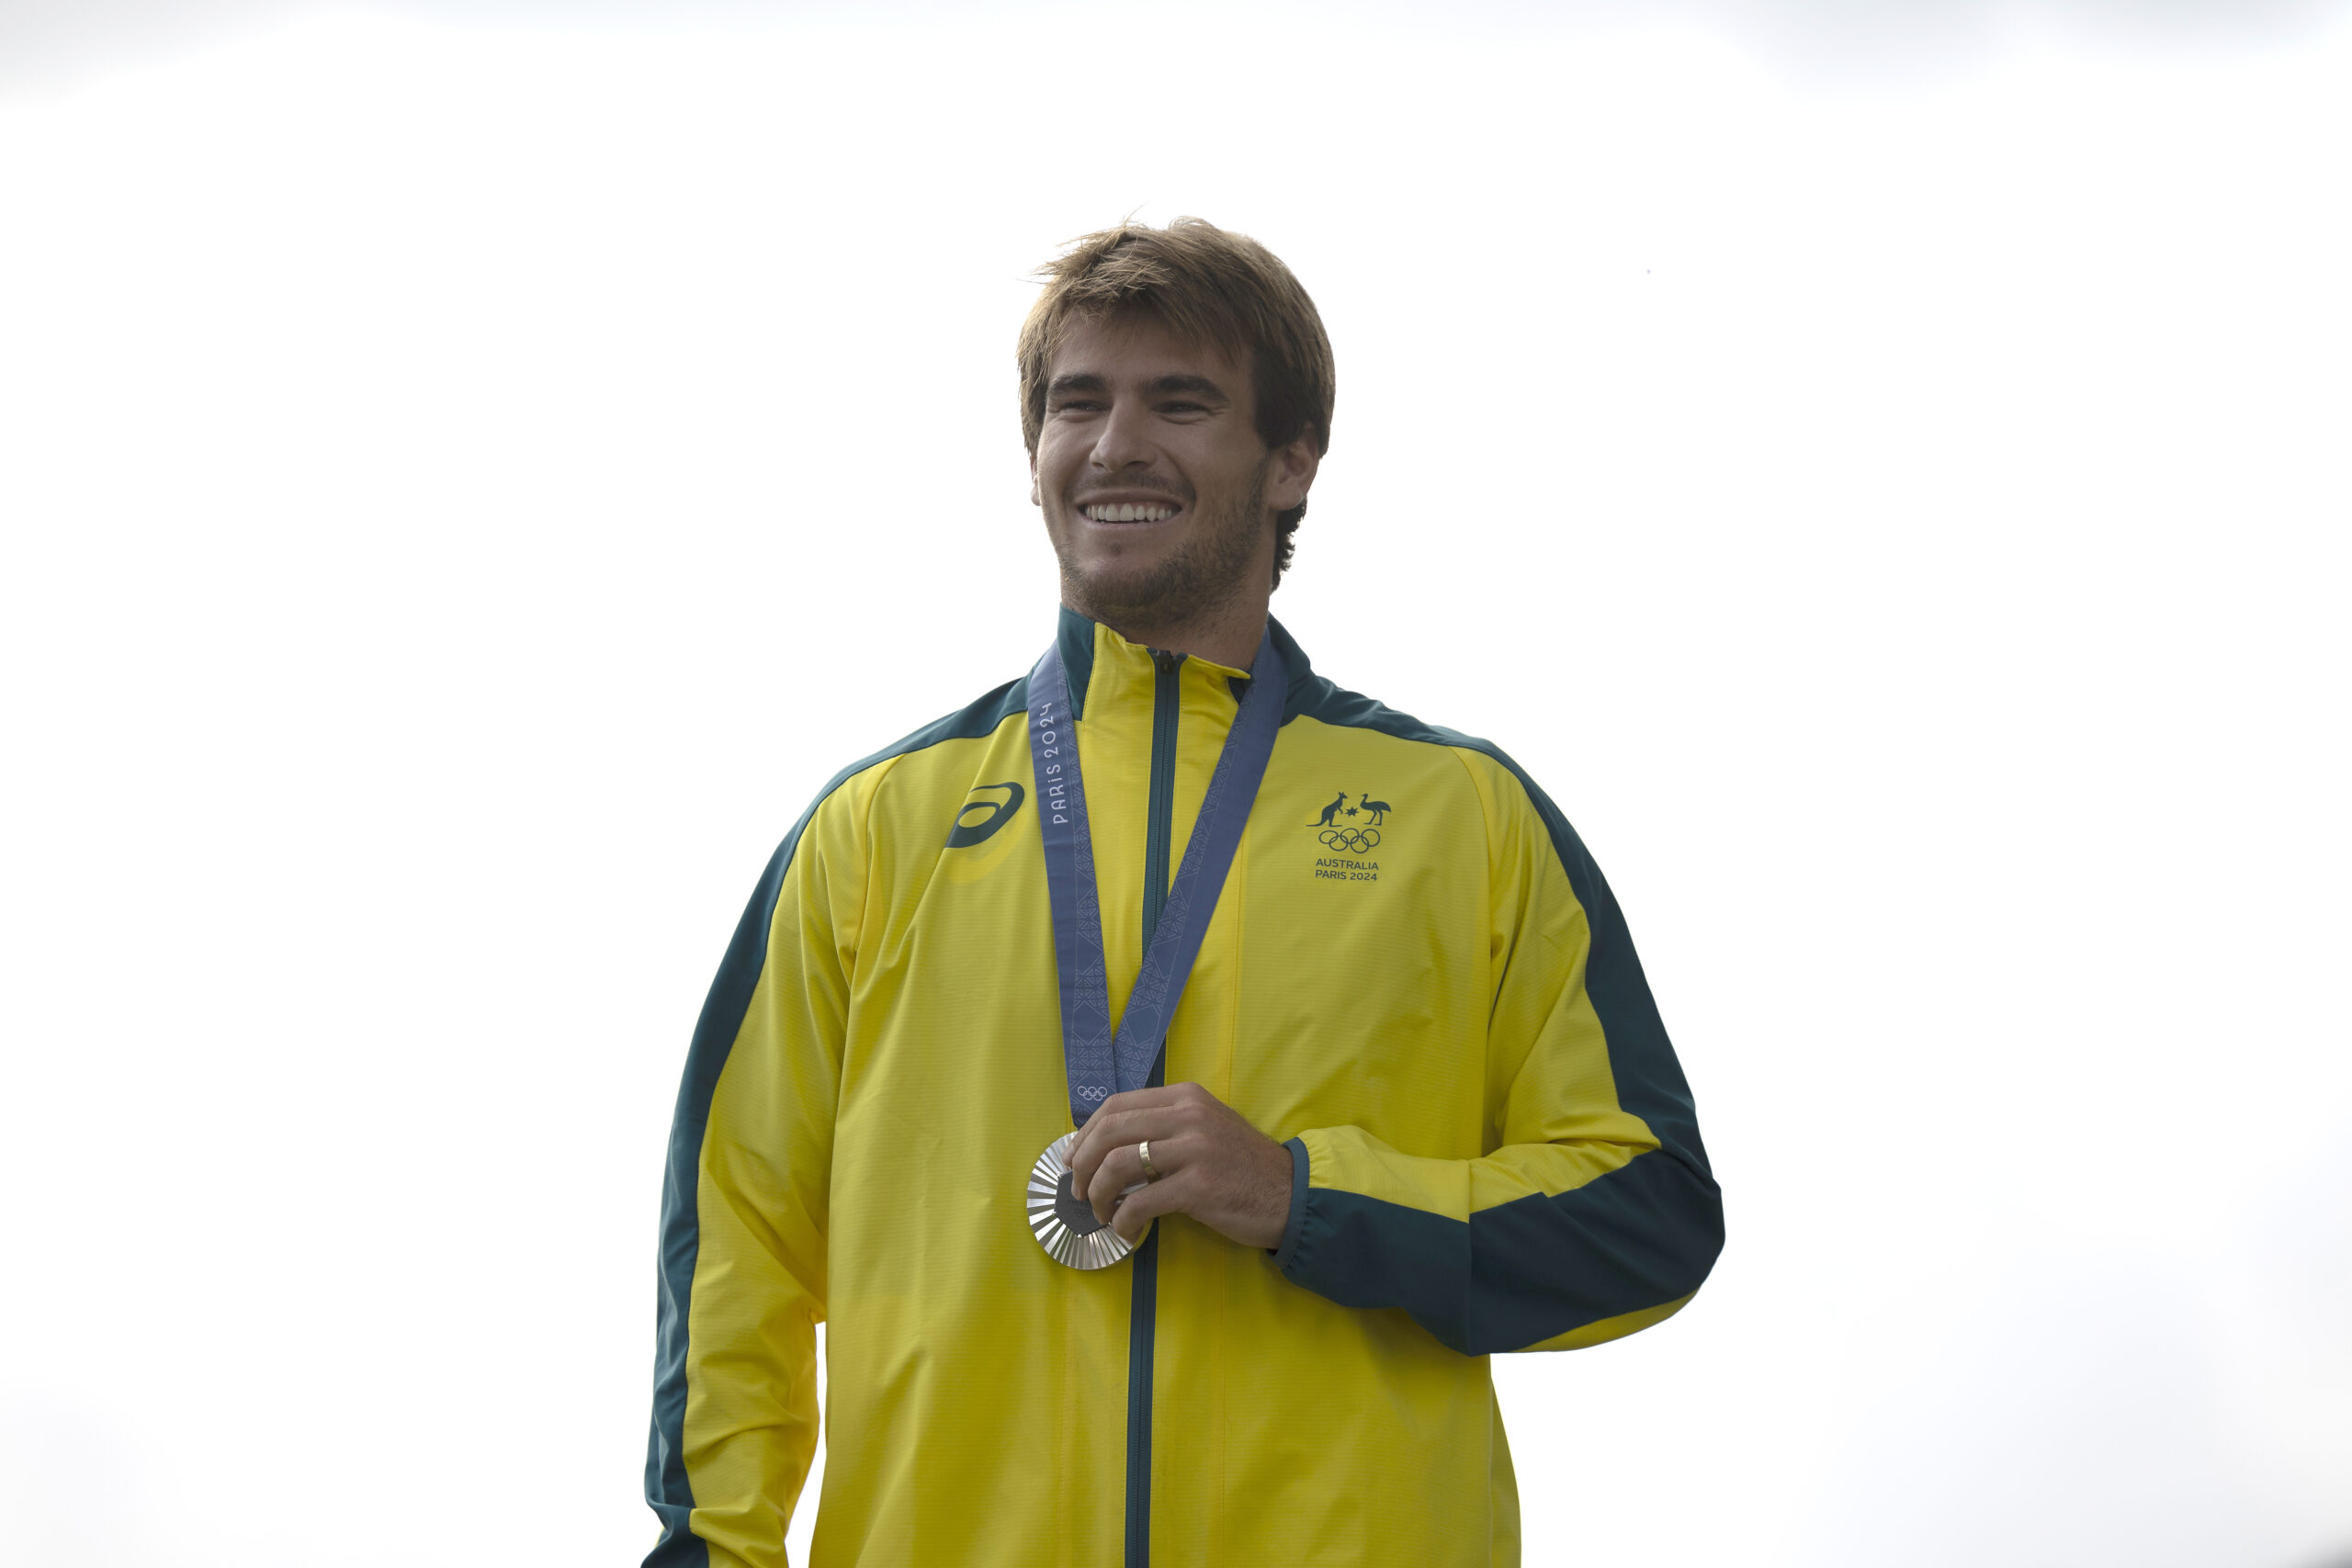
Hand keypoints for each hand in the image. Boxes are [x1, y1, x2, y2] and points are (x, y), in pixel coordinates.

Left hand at [1064, 1081, 1293, 1249]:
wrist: (1290, 1193)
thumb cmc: (1241, 1166)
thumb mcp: (1204, 1128)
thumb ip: (1164, 1127)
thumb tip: (1106, 1145)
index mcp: (1185, 1097)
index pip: (1117, 1105)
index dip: (1085, 1133)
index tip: (1074, 1159)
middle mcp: (1188, 1116)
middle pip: (1110, 1131)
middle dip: (1084, 1164)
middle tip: (1080, 1191)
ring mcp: (1195, 1149)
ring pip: (1118, 1164)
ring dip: (1099, 1194)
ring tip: (1102, 1213)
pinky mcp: (1199, 1187)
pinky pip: (1141, 1202)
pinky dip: (1123, 1220)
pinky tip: (1127, 1231)